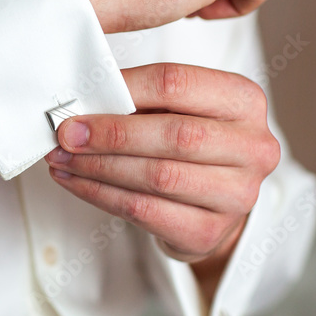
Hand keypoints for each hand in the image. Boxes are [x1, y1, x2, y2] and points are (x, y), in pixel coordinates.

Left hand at [43, 63, 279, 265]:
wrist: (213, 201)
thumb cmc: (189, 141)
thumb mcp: (179, 106)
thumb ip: (141, 97)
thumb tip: (82, 97)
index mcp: (245, 101)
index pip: (178, 83)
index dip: (125, 88)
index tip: (84, 95)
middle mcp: (254, 148)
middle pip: (174, 135)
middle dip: (111, 133)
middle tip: (66, 132)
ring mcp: (237, 195)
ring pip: (157, 177)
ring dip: (99, 166)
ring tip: (61, 157)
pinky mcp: (209, 232)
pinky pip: (144, 211)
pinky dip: (100, 194)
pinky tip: (75, 181)